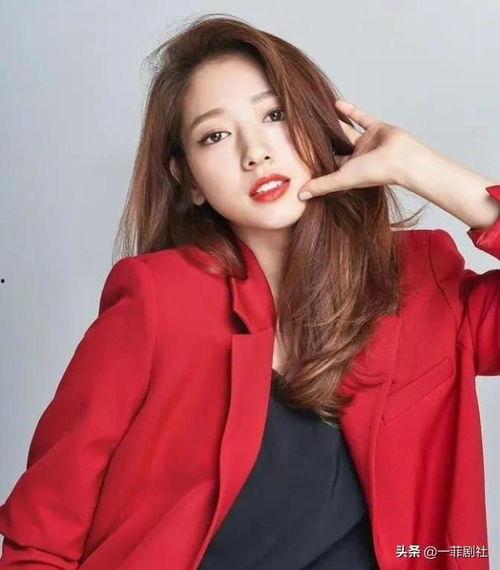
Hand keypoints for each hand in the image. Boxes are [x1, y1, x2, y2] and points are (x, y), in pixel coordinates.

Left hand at [298, 99, 422, 199]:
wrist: (402, 159)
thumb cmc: (375, 172)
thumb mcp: (342, 179)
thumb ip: (321, 185)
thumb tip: (299, 196)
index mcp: (350, 170)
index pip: (331, 164)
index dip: (318, 159)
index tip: (301, 152)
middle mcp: (358, 157)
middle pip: (338, 146)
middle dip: (325, 140)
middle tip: (306, 130)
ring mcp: (368, 142)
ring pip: (348, 131)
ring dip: (335, 124)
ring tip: (318, 115)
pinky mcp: (376, 128)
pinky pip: (361, 118)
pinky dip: (350, 110)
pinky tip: (335, 103)